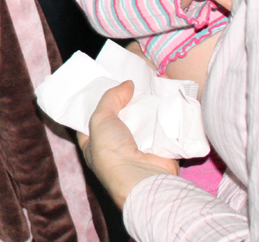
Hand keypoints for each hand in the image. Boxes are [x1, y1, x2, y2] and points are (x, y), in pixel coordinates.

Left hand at [78, 81, 179, 207]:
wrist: (142, 178)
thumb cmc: (111, 152)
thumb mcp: (99, 120)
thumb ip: (111, 98)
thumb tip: (127, 84)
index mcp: (93, 143)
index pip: (92, 118)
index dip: (97, 101)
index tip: (105, 83)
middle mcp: (115, 146)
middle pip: (120, 117)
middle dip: (125, 101)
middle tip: (131, 81)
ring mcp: (139, 147)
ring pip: (142, 120)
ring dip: (146, 106)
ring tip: (150, 83)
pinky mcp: (159, 147)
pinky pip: (161, 126)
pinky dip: (164, 113)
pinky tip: (166, 95)